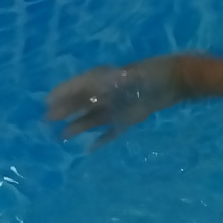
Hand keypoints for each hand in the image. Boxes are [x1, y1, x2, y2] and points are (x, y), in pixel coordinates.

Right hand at [45, 57, 188, 143]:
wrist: (176, 80)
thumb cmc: (151, 74)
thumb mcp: (128, 76)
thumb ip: (108, 83)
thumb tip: (94, 90)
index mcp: (103, 78)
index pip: (77, 86)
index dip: (62, 93)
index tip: (46, 102)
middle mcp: (107, 93)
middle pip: (82, 103)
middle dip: (65, 110)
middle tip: (46, 121)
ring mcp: (119, 106)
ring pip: (93, 118)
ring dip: (78, 126)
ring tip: (62, 136)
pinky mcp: (130, 118)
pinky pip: (113, 130)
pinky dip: (102, 138)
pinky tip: (90, 148)